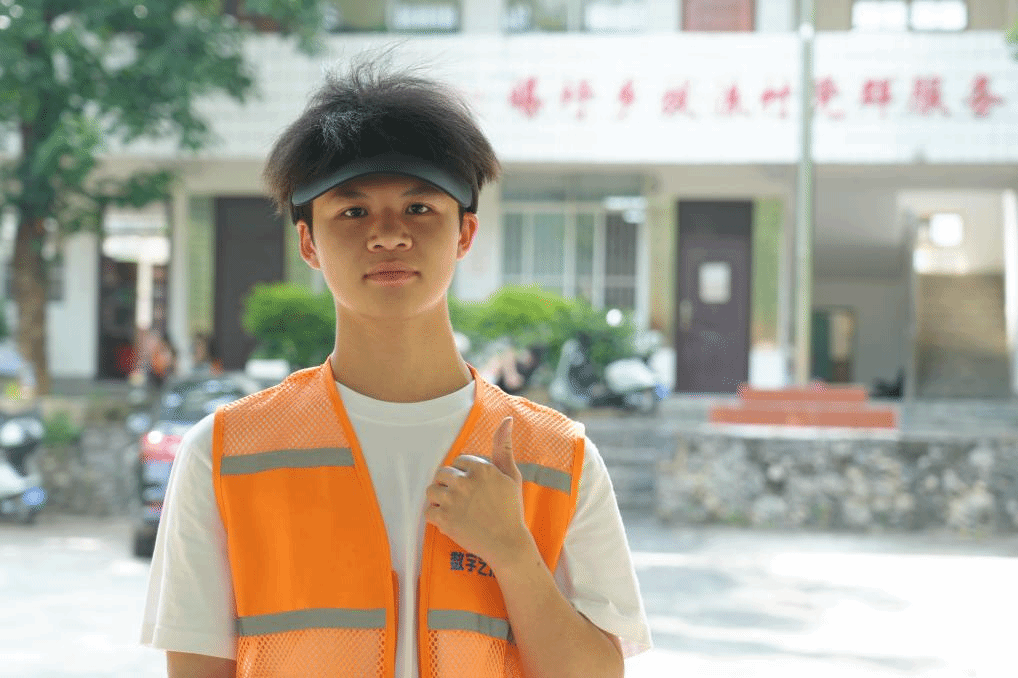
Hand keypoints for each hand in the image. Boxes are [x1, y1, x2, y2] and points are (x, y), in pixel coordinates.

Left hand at [424, 416, 531, 570]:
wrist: (508, 543)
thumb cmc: (511, 509)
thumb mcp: (511, 476)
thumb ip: (503, 447)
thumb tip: (507, 420)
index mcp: (481, 468)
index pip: (459, 461)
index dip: (464, 475)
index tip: (473, 489)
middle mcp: (465, 481)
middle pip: (441, 473)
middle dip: (449, 485)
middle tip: (461, 499)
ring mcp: (453, 500)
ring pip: (431, 491)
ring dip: (439, 499)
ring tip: (453, 509)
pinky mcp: (445, 519)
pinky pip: (428, 511)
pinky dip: (435, 517)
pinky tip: (449, 521)